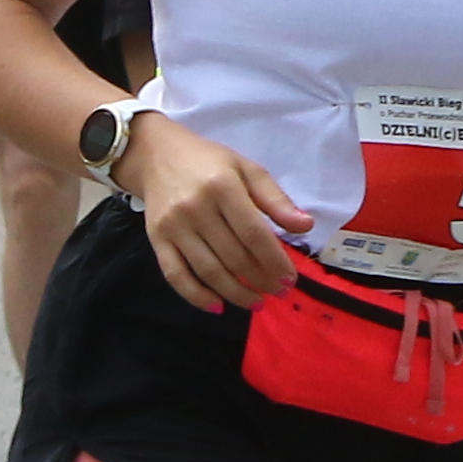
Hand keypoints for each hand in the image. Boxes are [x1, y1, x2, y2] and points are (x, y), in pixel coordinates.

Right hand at [114, 114, 309, 311]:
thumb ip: (276, 199)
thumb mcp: (247, 169)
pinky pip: (176, 275)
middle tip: (278, 292)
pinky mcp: (156, 239)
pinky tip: (218, 306)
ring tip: (256, 303)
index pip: (253, 234)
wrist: (156, 155)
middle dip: (260, 280)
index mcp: (222, 187)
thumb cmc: (209, 162)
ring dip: (236, 294)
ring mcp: (173, 226)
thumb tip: (306, 226)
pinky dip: (197, 297)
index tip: (290, 279)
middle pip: (233, 256)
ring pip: (208, 271)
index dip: (274, 261)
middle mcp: (195, 208)